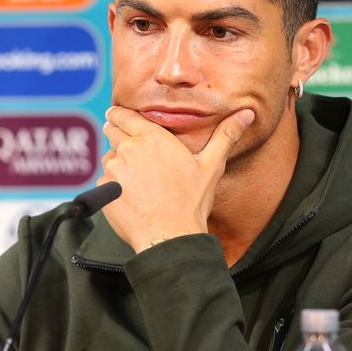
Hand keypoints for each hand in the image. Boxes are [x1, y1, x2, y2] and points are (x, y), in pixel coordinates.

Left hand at [98, 105, 254, 253]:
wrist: (170, 237)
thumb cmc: (191, 202)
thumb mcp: (212, 165)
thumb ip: (226, 135)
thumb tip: (247, 114)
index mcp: (152, 137)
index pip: (122, 114)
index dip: (119, 115)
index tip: (119, 117)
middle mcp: (129, 148)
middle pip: (111, 131)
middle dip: (119, 136)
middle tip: (134, 151)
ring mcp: (113, 169)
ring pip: (108, 157)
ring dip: (118, 163)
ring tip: (138, 180)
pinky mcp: (104, 189)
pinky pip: (105, 180)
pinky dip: (113, 185)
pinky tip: (132, 196)